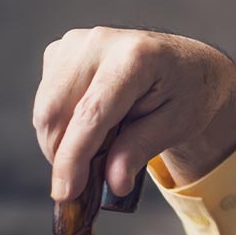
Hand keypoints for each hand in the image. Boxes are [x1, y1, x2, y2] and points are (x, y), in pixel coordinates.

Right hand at [34, 27, 235, 201]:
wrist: (189, 64)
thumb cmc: (189, 93)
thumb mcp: (177, 125)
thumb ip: (141, 149)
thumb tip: (113, 183)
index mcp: (136, 56)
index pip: (91, 114)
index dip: (73, 157)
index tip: (65, 192)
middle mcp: (100, 42)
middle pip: (56, 112)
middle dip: (64, 154)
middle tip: (87, 180)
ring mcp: (76, 43)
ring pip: (46, 109)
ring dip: (62, 142)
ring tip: (100, 148)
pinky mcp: (62, 51)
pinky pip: (47, 100)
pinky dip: (61, 125)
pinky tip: (93, 127)